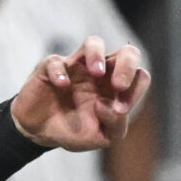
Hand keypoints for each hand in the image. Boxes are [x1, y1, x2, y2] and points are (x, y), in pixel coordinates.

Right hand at [11, 37, 148, 152]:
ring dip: (97, 55)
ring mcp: (76, 66)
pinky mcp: (51, 67)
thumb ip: (115, 125)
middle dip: (127, 65)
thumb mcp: (101, 137)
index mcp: (117, 88)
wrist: (40, 132)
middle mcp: (101, 73)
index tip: (120, 110)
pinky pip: (57, 61)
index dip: (136, 90)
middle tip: (118, 85)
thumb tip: (109, 106)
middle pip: (127, 52)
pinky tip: (62, 85)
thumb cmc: (74, 131)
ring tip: (96, 72)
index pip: (139, 76)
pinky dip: (60, 71)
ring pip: (94, 43)